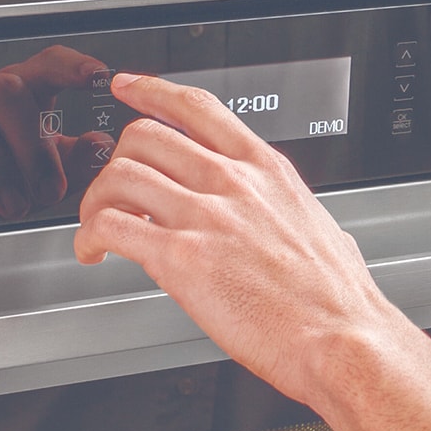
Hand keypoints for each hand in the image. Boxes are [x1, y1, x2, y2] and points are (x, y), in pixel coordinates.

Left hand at [74, 72, 394, 409]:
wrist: (341, 340)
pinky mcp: (181, 259)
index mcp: (266, 171)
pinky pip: (111, 226)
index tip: (129, 90)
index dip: (151, 93)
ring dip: (95, 201)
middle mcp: (232, 183)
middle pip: (145, 138)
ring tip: (96, 229)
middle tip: (111, 193)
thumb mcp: (317, 229)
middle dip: (115, 163)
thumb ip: (283, 215)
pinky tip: (93, 253)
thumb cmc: (336, 303)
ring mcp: (205, 217)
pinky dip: (88, 237)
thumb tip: (278, 225)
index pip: (197, 108)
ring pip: (119, 175)